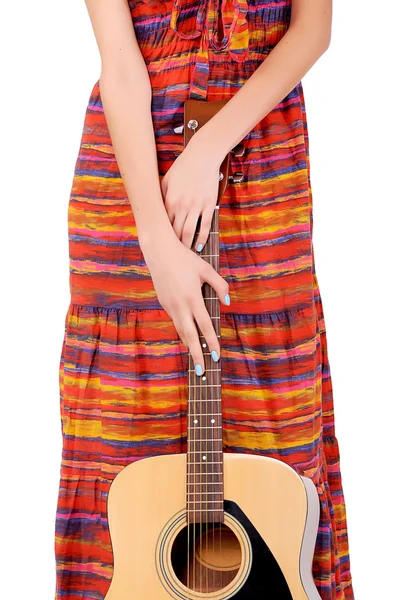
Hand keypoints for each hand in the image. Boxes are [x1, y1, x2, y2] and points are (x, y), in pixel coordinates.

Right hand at [141, 231, 229, 374]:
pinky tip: (188, 338)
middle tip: (201, 372)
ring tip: (196, 360)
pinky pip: (175, 321)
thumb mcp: (206, 269)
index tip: (216, 356)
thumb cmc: (185, 258)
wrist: (159, 251)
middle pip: (189, 336)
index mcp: (193, 298)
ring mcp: (170, 306)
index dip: (211, 342)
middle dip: (196, 355)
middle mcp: (180, 306)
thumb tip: (227, 302)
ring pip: (180, 331)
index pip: (205, 326)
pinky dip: (182, 331)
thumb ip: (219, 285)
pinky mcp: (164, 303)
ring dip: (188, 346)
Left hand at [160, 137, 221, 251]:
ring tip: (186, 255)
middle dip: (173, 246)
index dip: (162, 238)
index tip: (160, 248)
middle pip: (175, 232)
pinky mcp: (208, 205)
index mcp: (169, 201)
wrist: (202, 157)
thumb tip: (156, 210)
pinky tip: (199, 246)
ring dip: (187, 246)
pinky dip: (202, 238)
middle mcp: (181, 206)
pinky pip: (205, 226)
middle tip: (171, 257)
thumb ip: (161, 196)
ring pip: (189, 232)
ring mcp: (196, 206)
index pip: (163, 225)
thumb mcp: (166, 180)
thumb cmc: (183, 167)